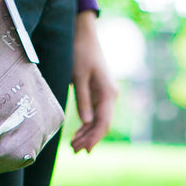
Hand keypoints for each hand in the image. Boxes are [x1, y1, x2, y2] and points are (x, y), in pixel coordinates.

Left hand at [69, 12, 116, 152]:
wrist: (84, 34)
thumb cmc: (80, 52)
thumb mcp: (78, 77)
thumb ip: (83, 100)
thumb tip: (87, 123)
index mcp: (108, 93)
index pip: (104, 122)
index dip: (94, 138)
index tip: (83, 149)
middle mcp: (111, 96)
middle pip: (103, 124)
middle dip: (90, 139)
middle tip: (74, 151)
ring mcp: (106, 95)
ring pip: (99, 121)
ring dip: (88, 134)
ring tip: (74, 146)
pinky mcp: (99, 93)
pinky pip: (96, 113)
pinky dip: (88, 125)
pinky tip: (79, 133)